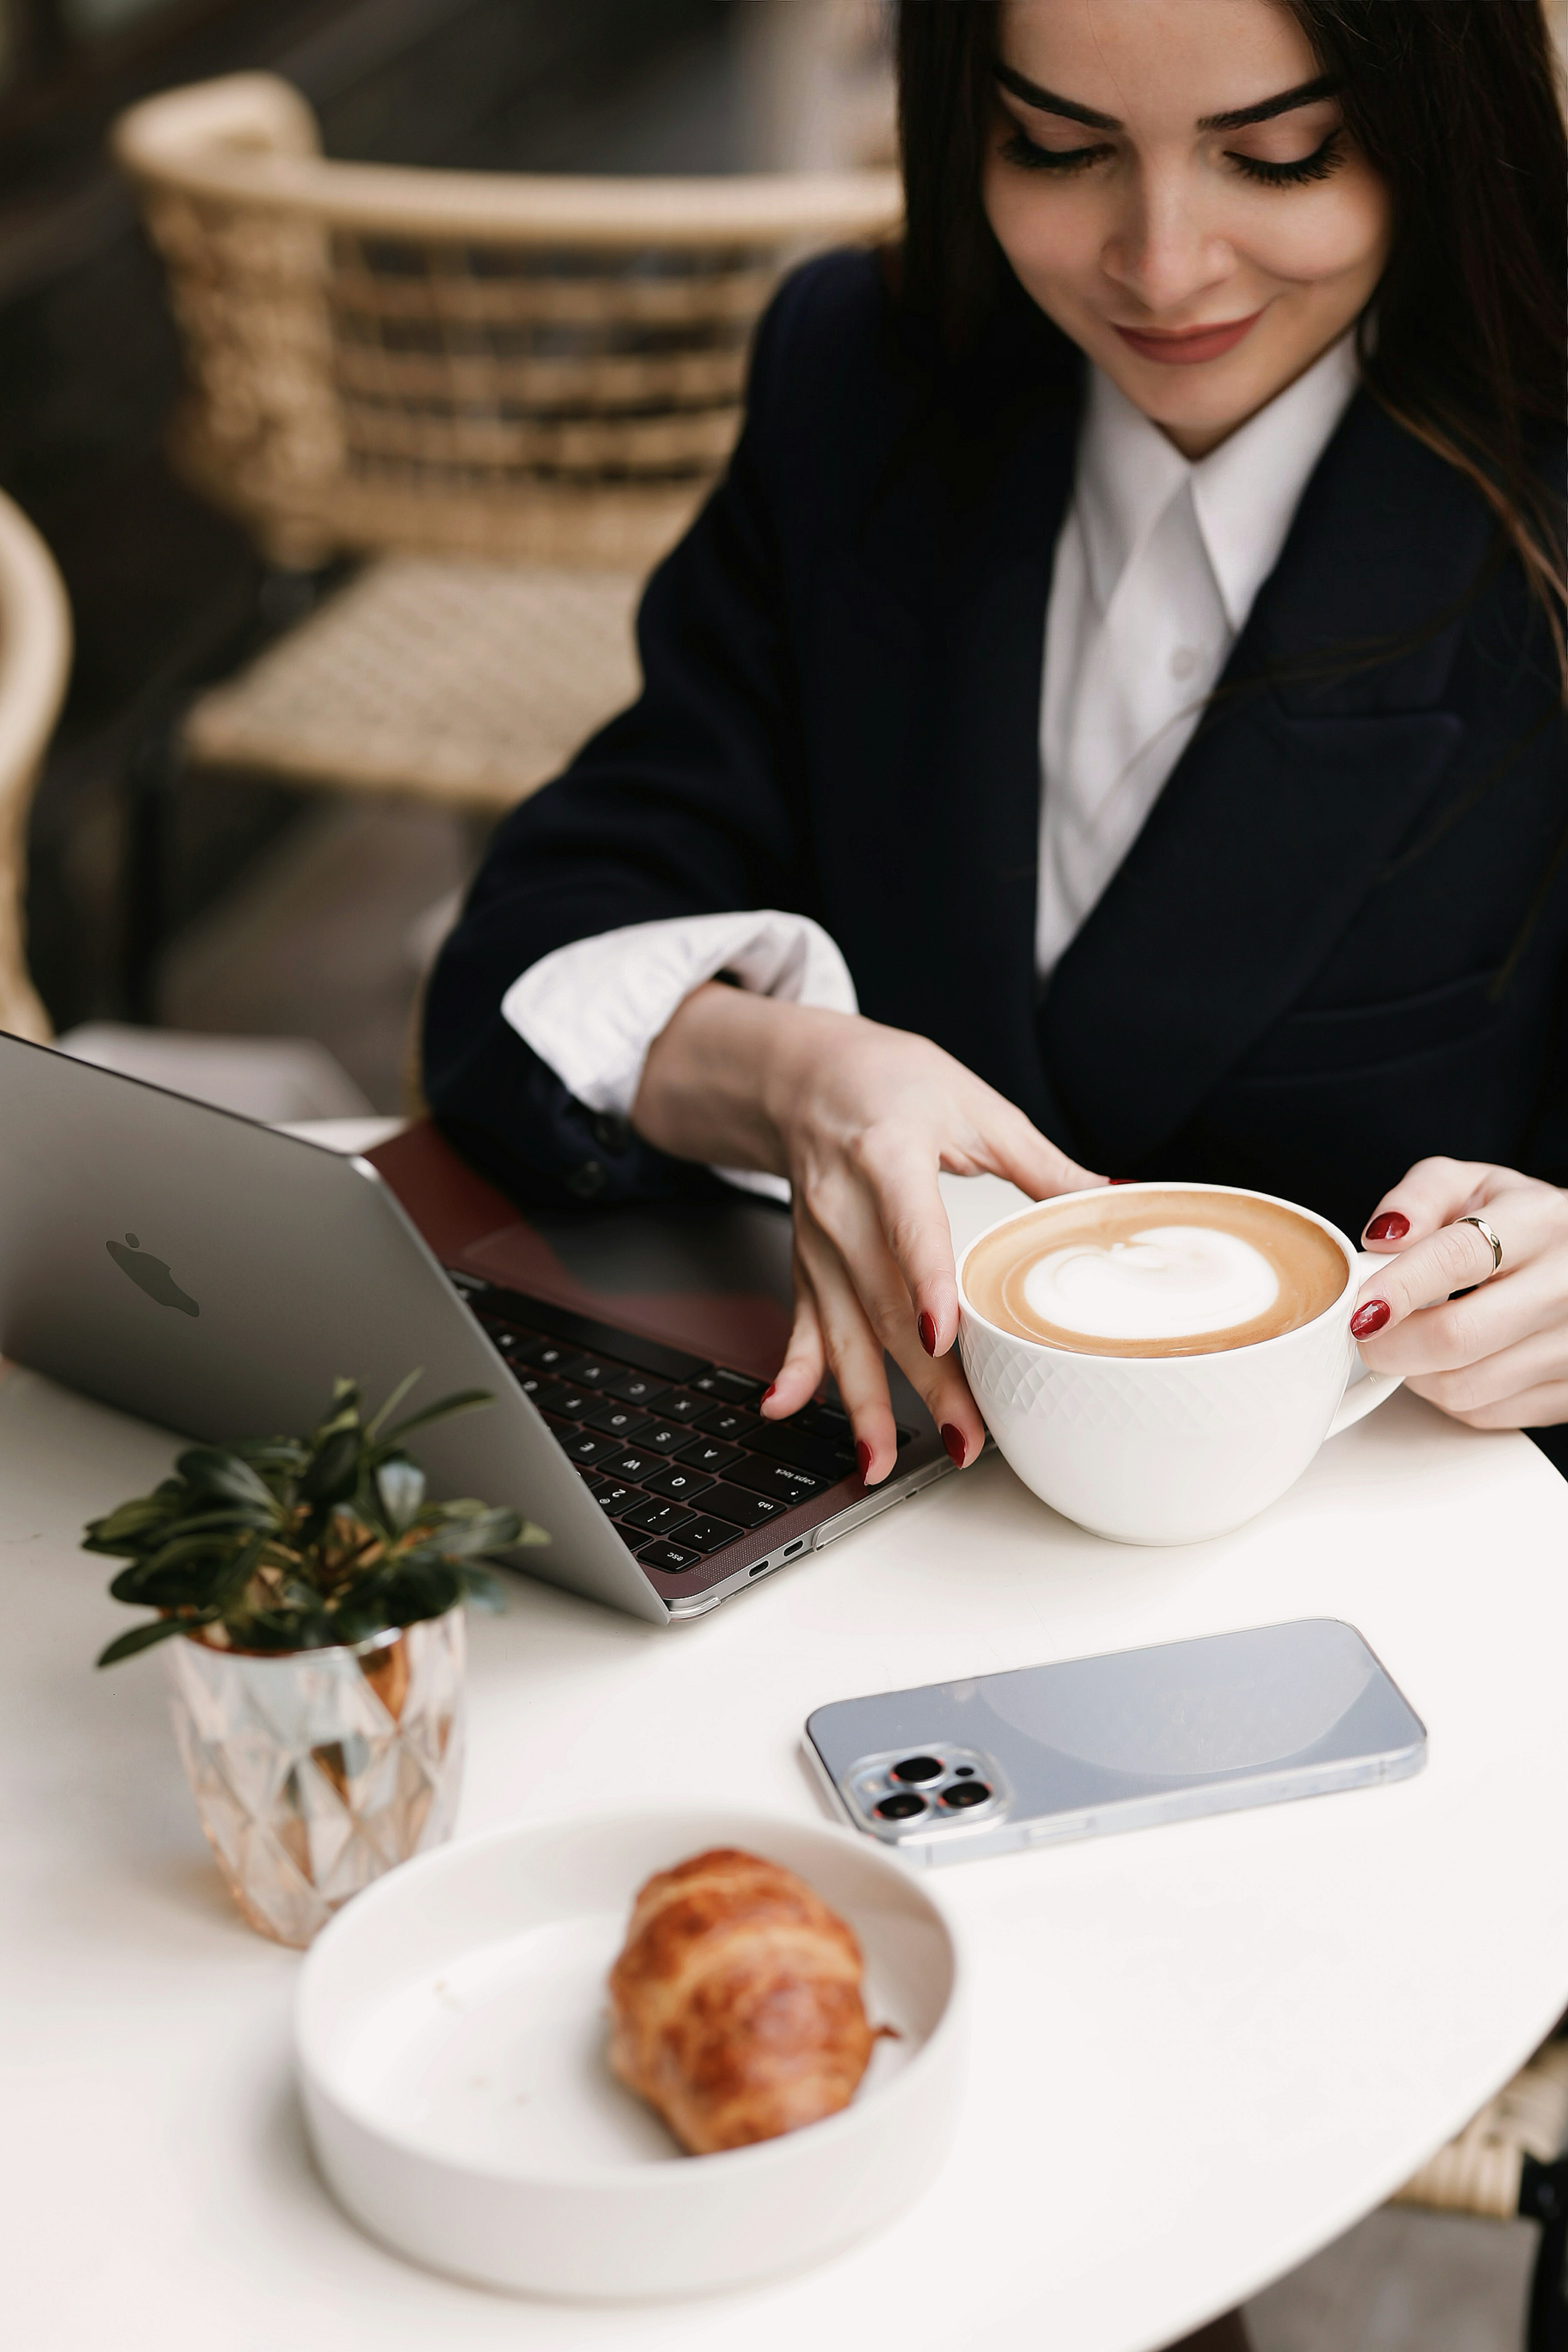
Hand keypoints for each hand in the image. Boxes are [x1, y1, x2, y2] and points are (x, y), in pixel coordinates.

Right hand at [632, 987, 1100, 1481]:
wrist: (807, 1075)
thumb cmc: (890, 1081)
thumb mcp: (973, 1105)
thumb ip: (1040, 1162)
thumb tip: (1115, 1199)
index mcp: (887, 1154)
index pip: (907, 1225)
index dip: (923, 1281)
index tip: (942, 1335)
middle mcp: (843, 1206)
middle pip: (884, 1304)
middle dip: (923, 1382)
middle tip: (966, 1437)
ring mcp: (820, 1242)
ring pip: (844, 1331)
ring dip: (864, 1403)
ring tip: (880, 1462)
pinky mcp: (807, 1263)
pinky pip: (802, 1324)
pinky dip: (795, 1370)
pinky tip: (784, 1409)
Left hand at [1352, 1159, 1567, 1428]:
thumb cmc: (1518, 1224)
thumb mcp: (1472, 1186)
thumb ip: (1419, 1198)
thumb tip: (1381, 1239)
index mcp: (1540, 1222)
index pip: (1458, 1258)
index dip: (1399, 1286)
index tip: (1360, 1305)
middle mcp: (1564, 1285)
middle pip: (1455, 1336)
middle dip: (1388, 1342)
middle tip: (1365, 1329)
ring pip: (1461, 1386)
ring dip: (1414, 1370)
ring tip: (1413, 1338)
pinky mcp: (1566, 1394)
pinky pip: (1481, 1412)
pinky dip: (1447, 1394)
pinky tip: (1453, 1361)